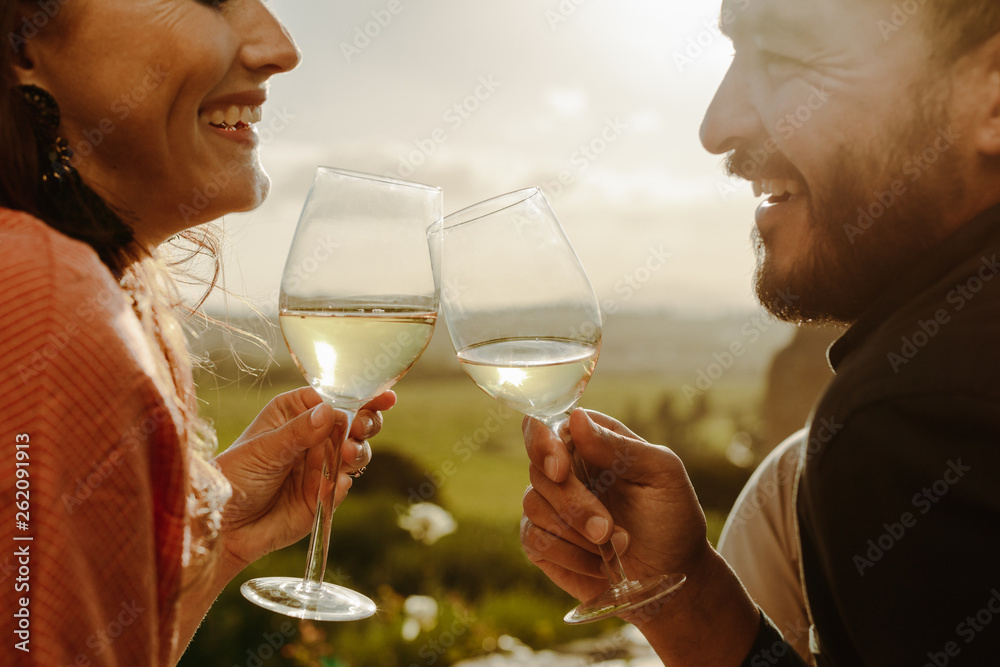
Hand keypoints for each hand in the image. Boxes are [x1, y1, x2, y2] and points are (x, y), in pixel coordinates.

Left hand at [213, 387, 395, 573]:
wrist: (225, 528)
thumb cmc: (234, 478)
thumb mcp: (263, 449)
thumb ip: (299, 432)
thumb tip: (330, 412)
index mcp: (295, 413)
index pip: (334, 397)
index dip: (360, 396)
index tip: (383, 397)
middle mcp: (312, 436)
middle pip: (354, 422)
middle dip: (365, 423)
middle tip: (361, 430)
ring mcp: (321, 465)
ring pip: (356, 451)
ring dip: (359, 451)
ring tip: (347, 454)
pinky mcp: (325, 494)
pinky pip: (345, 483)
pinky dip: (344, 482)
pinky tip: (334, 484)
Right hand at [520, 409, 759, 663]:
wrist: (672, 574)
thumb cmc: (672, 515)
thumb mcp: (661, 473)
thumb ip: (618, 446)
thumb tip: (575, 417)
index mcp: (589, 441)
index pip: (545, 426)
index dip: (543, 444)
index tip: (560, 471)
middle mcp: (564, 469)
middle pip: (538, 470)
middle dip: (574, 504)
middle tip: (608, 529)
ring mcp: (550, 505)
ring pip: (534, 506)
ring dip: (577, 532)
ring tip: (618, 546)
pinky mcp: (543, 541)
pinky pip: (534, 540)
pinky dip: (570, 555)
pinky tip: (599, 563)